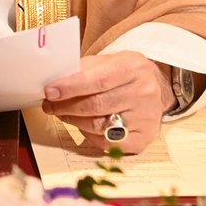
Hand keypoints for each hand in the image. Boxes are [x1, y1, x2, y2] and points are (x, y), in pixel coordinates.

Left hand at [41, 52, 173, 153]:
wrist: (155, 85)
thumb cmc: (123, 73)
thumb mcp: (107, 61)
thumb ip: (83, 70)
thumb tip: (54, 83)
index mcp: (133, 68)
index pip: (97, 80)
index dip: (70, 88)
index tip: (50, 92)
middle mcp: (144, 93)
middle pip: (96, 106)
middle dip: (66, 107)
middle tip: (49, 105)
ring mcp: (147, 117)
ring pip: (100, 126)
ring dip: (74, 121)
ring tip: (62, 113)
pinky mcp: (146, 137)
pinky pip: (109, 143)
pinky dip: (90, 136)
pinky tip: (84, 126)